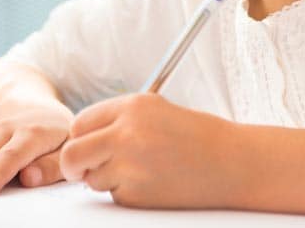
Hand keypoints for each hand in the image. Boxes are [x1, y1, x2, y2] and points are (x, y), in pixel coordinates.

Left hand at [60, 93, 238, 208]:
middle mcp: (126, 134)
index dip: (79, 137)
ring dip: (106, 179)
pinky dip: (127, 193)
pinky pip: (115, 196)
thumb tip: (80, 138)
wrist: (232, 163)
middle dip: (73, 165)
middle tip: (80, 171)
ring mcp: (130, 166)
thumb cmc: (196, 136)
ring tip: (140, 171)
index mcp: (132, 107)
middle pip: (72, 154)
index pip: (79, 123)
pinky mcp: (137, 195)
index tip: (84, 145)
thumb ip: (117, 119)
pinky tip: (153, 183)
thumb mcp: (155, 110)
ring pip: (92, 179)